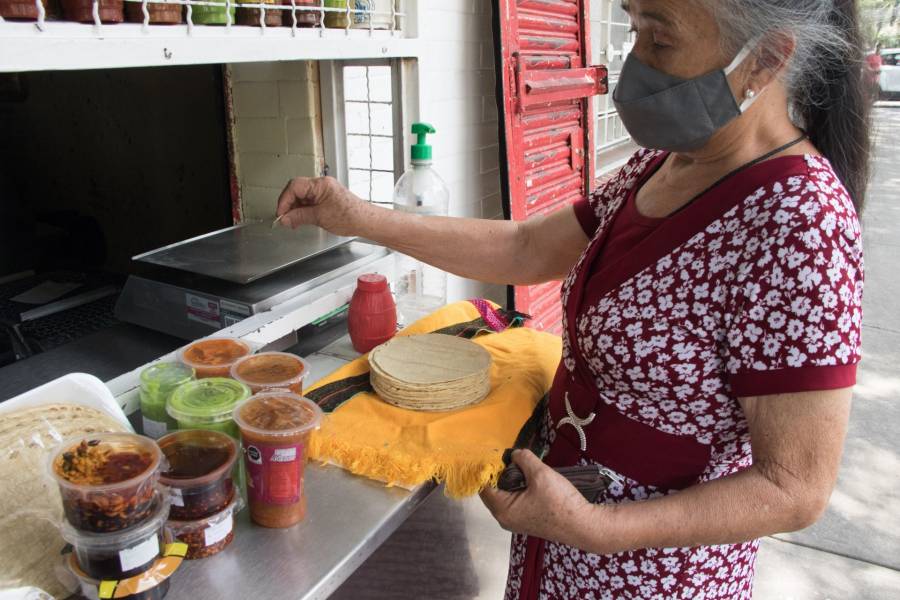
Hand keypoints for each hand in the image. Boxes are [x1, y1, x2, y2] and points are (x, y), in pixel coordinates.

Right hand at [275, 176, 366, 235]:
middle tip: (285, 219)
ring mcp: (324, 191)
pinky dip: (303, 211)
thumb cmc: (350, 216)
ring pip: (302, 197)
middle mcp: (322, 185)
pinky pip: (310, 202)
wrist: (365, 221)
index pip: (294, 186)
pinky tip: (301, 220)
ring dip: (295, 209)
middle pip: (297, 190)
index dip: (284, 200)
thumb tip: (285, 218)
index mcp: (320, 184)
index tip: (281, 213)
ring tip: (293, 222)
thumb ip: (299, 217)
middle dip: (289, 205)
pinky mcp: (326, 199)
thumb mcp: (320, 218)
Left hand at [480, 450, 596, 547]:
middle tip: (511, 458)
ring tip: (522, 466)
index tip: (495, 453)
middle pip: (493, 491)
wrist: (583, 525)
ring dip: (510, 481)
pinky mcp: (528, 521)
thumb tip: (515, 454)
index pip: (483, 486)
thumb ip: (523, 459)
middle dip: (500, 474)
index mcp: (502, 510)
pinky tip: (530, 479)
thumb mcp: (540, 473)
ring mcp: (516, 522)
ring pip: (505, 496)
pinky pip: (515, 502)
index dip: (487, 468)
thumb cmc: (560, 502)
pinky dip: (518, 489)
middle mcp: (505, 519)